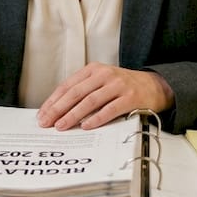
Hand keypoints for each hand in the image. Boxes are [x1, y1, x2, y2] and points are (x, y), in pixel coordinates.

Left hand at [36, 63, 174, 130]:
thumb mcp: (101, 82)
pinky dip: (96, 119)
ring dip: (73, 115)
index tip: (42, 114)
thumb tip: (57, 110)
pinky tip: (86, 127)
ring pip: (90, 101)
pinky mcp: (130, 97)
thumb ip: (83, 91)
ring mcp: (118, 85)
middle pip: (76, 93)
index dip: (53, 101)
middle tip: (46, 122)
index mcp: (93, 69)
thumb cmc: (122, 87)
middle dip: (58, 109)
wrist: (154, 86)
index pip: (68, 86)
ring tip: (61, 126)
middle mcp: (104, 75)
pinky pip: (110, 110)